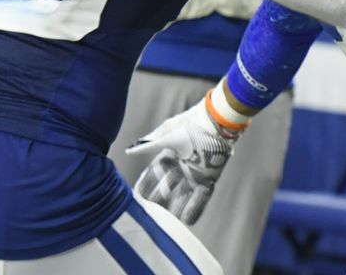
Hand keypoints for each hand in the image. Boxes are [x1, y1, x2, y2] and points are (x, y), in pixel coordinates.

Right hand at [126, 93, 240, 223]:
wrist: (216, 123)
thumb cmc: (190, 125)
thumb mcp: (166, 135)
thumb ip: (149, 145)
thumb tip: (129, 151)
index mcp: (171, 154)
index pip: (155, 173)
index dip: (147, 184)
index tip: (137, 195)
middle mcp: (182, 165)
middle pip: (168, 186)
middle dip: (159, 199)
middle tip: (149, 212)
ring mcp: (196, 173)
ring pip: (184, 195)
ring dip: (176, 208)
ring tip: (167, 222)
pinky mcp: (210, 178)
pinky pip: (202, 197)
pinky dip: (194, 208)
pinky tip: (186, 221)